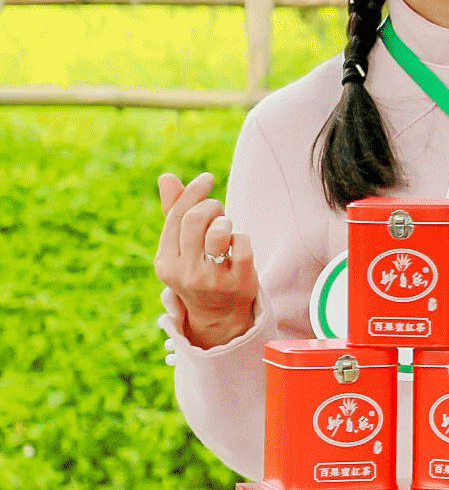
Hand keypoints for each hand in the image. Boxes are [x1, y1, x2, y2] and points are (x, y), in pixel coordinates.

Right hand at [153, 171, 257, 349]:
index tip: (207, 178)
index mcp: (165, 262)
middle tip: (218, 211)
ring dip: (226, 222)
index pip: (176, 218)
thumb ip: (174, 212)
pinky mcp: (237, 283)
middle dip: (211, 206)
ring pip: (219, 231)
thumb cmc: (198, 268)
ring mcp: (210, 280)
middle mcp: (184, 273)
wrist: (219, 312)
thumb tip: (166, 176)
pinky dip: (242, 237)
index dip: (193, 193)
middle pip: (196, 220)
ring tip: (226, 229)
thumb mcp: (181, 247)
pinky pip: (242, 243)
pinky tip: (238, 247)